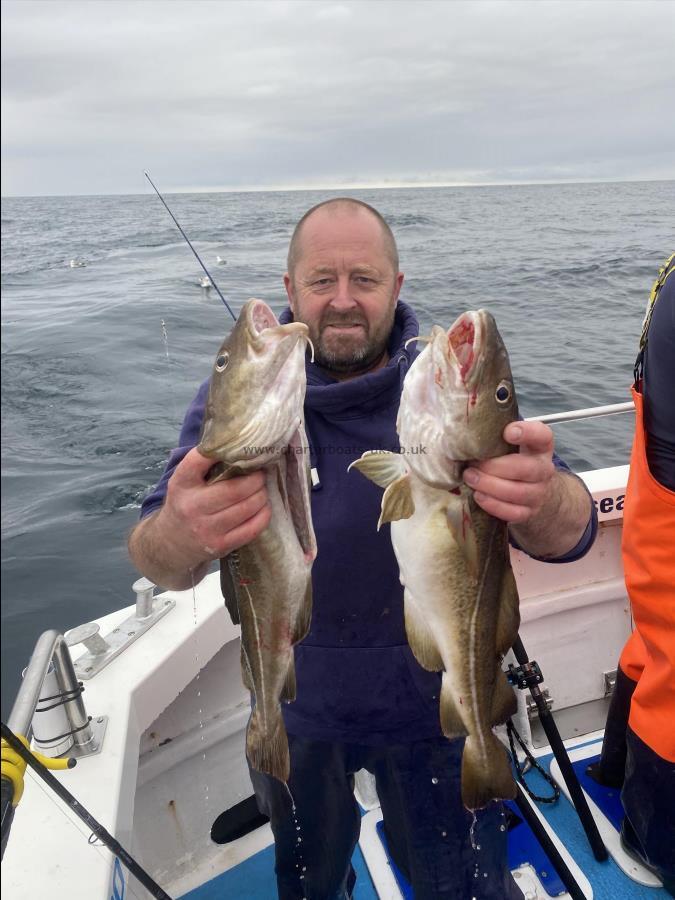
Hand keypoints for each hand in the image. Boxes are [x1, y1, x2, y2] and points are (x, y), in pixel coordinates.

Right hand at [160, 448, 271, 562]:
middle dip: (256, 479)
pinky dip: (263, 514)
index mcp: (181, 484)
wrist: (170, 543)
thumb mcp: (184, 482)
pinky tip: (263, 507)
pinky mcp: (220, 545)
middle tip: (261, 474)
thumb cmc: (184, 504)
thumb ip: (204, 465)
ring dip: (262, 495)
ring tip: (262, 489)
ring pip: (247, 507)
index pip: (198, 461)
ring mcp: (206, 528)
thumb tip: (239, 444)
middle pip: (235, 489)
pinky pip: (252, 528)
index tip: (239, 447)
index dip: (220, 451)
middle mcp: (192, 506)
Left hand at [462, 422, 555, 524]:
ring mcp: (539, 493)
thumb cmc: (515, 462)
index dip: (527, 433)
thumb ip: (496, 438)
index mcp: (540, 447)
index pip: (542, 435)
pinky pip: (512, 512)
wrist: (535, 490)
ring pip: (518, 492)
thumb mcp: (511, 445)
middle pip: (527, 468)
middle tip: (473, 465)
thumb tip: (466, 437)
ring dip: (490, 485)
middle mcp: (544, 469)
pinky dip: (493, 505)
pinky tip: (478, 496)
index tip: (508, 432)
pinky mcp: (529, 512)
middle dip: (495, 467)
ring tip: (470, 478)